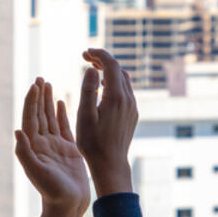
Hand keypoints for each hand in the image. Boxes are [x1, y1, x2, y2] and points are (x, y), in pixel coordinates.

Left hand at [15, 78, 89, 216]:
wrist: (69, 204)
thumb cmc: (52, 191)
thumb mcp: (36, 172)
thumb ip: (25, 152)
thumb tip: (17, 131)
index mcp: (33, 147)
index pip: (31, 118)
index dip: (31, 102)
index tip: (34, 86)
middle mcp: (42, 144)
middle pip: (39, 114)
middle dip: (39, 96)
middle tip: (40, 78)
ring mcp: (55, 146)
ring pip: (51, 118)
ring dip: (48, 101)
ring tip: (48, 84)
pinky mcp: (68, 149)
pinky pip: (64, 127)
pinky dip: (61, 114)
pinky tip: (61, 102)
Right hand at [76, 48, 137, 196]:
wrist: (110, 164)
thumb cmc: (93, 143)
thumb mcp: (84, 116)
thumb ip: (88, 90)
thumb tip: (92, 69)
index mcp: (116, 97)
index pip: (111, 65)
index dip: (98, 54)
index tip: (85, 52)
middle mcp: (128, 99)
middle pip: (118, 69)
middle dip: (103, 60)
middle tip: (85, 57)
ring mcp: (132, 107)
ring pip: (124, 79)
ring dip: (109, 70)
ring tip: (93, 69)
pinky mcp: (132, 114)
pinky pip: (126, 90)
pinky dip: (114, 82)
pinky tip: (103, 87)